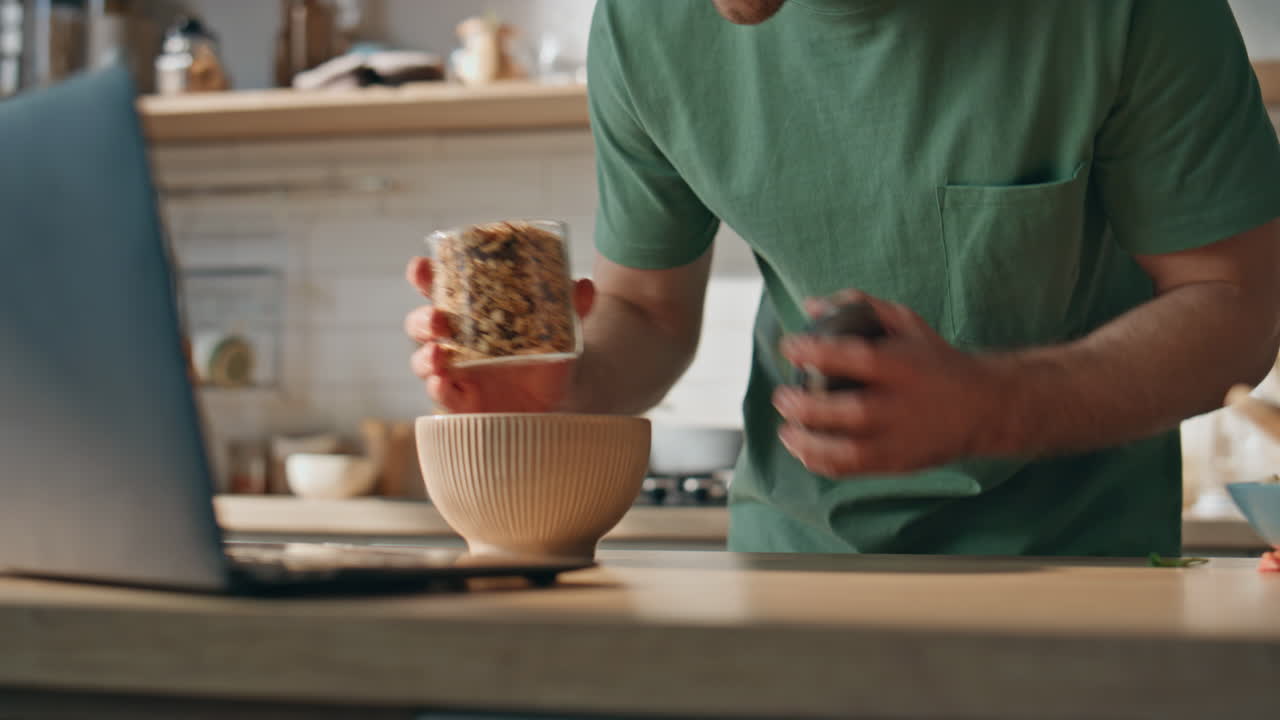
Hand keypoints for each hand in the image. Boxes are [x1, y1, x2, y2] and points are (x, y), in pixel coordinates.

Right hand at [404, 257, 594, 412]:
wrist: (558, 403)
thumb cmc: (547, 359)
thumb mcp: (561, 332)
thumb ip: (572, 309)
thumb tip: (584, 285)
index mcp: (471, 315)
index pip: (438, 290)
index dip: (424, 277)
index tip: (422, 268)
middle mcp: (456, 341)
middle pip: (421, 324)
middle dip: (422, 319)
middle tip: (438, 318)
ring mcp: (455, 372)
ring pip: (423, 361)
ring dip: (426, 355)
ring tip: (439, 352)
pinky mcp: (460, 402)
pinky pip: (441, 395)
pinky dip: (438, 388)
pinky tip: (443, 382)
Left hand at [772, 291, 1001, 475]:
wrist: (985, 407)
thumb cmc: (936, 360)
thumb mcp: (907, 323)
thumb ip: (861, 308)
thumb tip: (811, 304)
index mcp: (904, 365)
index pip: (855, 357)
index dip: (816, 351)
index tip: (789, 347)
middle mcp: (902, 405)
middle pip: (848, 410)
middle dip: (806, 406)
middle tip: (782, 396)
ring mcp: (900, 438)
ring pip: (847, 450)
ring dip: (808, 442)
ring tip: (786, 430)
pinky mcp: (898, 463)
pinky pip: (853, 469)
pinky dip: (821, 463)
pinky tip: (802, 449)